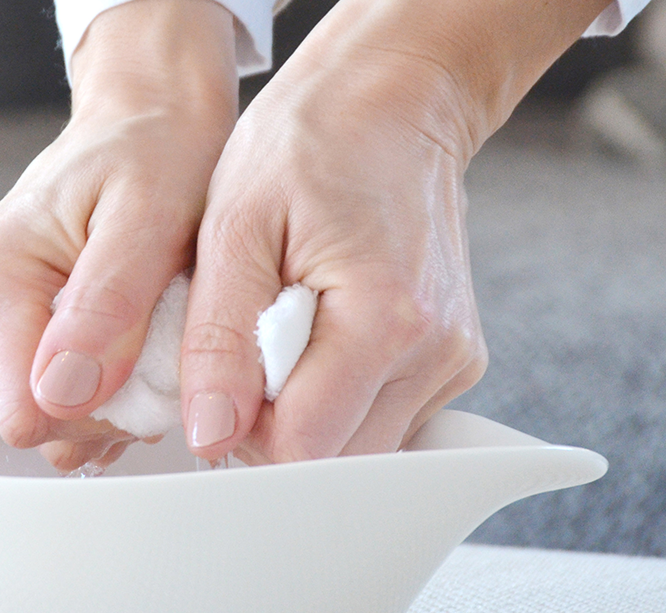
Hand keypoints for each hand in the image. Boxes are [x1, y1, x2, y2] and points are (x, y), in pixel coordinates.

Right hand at [0, 0, 236, 465]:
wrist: (145, 127)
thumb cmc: (153, 157)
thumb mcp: (148, 218)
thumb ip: (106, 306)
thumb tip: (60, 394)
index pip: (29, 416)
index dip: (103, 411)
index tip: (149, 360)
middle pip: (42, 424)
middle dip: (113, 401)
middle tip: (156, 333)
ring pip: (51, 419)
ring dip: (113, 395)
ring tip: (143, 325)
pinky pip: (53, 402)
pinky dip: (102, 388)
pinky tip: (125, 340)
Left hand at [180, 0, 608, 461]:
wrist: (392, 100)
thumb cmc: (311, 142)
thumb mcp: (234, 226)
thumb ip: (220, 339)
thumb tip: (213, 434)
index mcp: (384, 318)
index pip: (301, 447)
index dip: (242, 433)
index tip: (220, 384)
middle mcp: (435, 351)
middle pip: (336, 460)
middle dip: (274, 429)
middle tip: (249, 352)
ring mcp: (452, 359)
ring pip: (360, 448)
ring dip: (308, 414)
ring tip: (288, 333)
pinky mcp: (452, 360)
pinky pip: (382, 419)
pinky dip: (339, 399)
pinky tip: (321, 340)